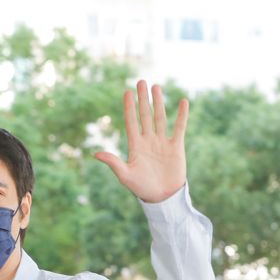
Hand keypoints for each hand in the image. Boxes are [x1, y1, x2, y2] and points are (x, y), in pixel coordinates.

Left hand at [94, 80, 189, 203]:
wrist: (162, 198)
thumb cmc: (142, 188)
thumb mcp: (125, 175)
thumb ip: (113, 162)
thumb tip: (95, 154)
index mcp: (135, 146)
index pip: (131, 122)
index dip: (129, 108)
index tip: (126, 93)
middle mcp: (148, 140)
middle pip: (145, 115)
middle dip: (143, 99)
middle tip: (140, 81)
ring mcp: (162, 142)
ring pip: (160, 117)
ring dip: (158, 102)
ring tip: (156, 86)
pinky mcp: (176, 147)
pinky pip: (179, 128)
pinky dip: (182, 115)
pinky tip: (183, 101)